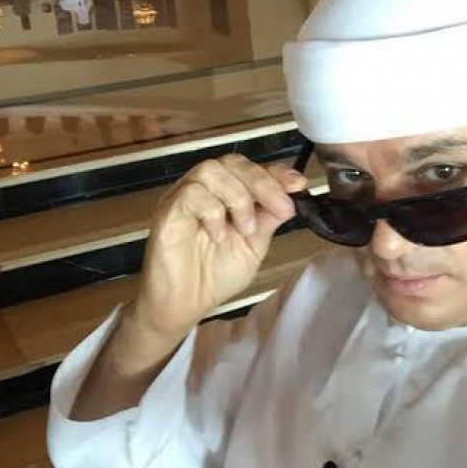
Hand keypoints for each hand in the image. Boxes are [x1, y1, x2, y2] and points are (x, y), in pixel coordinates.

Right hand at [131, 156, 307, 347]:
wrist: (183, 305)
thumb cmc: (215, 275)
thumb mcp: (253, 246)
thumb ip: (268, 219)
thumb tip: (292, 198)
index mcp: (226, 194)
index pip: (251, 169)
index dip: (275, 173)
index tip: (298, 184)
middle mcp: (204, 189)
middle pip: (233, 162)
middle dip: (262, 183)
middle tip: (279, 208)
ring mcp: (183, 197)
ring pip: (211, 171)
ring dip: (238, 198)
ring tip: (245, 229)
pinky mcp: (168, 211)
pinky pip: (191, 193)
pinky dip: (212, 212)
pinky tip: (219, 235)